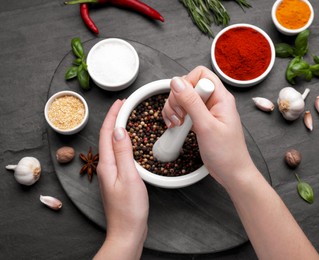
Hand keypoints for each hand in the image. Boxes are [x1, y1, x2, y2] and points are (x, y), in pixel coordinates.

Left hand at [95, 100, 147, 258]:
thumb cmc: (129, 209)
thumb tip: (118, 130)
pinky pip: (118, 154)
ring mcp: (111, 174)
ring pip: (112, 144)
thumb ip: (123, 153)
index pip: (106, 133)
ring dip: (118, 129)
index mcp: (107, 165)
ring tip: (127, 118)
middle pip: (106, 137)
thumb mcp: (129, 177)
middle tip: (124, 106)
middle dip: (114, 119)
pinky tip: (130, 143)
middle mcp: (106, 167)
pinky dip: (123, 142)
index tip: (121, 102)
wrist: (127, 231)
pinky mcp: (118, 179)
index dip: (113, 115)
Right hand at [162, 66, 255, 189]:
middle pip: (188, 85)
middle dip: (177, 99)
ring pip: (183, 98)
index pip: (201, 74)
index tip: (183, 100)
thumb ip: (191, 102)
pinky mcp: (201, 120)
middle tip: (180, 116)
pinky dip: (176, 117)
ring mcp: (207, 111)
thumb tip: (177, 82)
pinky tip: (176, 126)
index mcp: (221, 97)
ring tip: (177, 123)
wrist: (232, 173)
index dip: (187, 83)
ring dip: (174, 109)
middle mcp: (214, 101)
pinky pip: (184, 111)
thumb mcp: (206, 126)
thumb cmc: (227, 153)